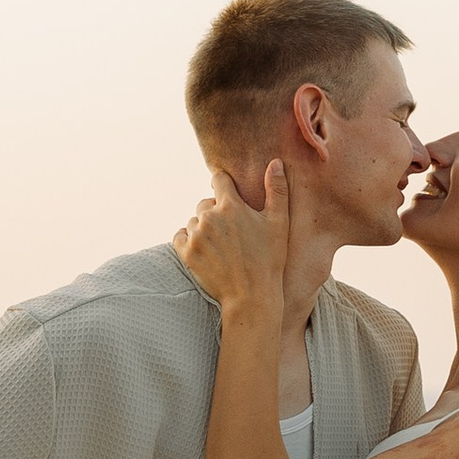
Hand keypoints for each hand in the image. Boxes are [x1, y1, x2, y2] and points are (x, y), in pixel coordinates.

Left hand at [173, 159, 289, 313]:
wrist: (251, 296)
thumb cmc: (269, 259)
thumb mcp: (278, 223)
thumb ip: (277, 190)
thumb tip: (275, 162)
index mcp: (231, 206)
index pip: (219, 180)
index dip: (224, 186)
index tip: (230, 196)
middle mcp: (209, 217)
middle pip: (205, 203)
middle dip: (216, 212)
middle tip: (232, 232)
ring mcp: (196, 235)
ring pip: (194, 221)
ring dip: (203, 228)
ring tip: (221, 246)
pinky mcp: (186, 253)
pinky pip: (180, 236)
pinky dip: (189, 240)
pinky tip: (205, 250)